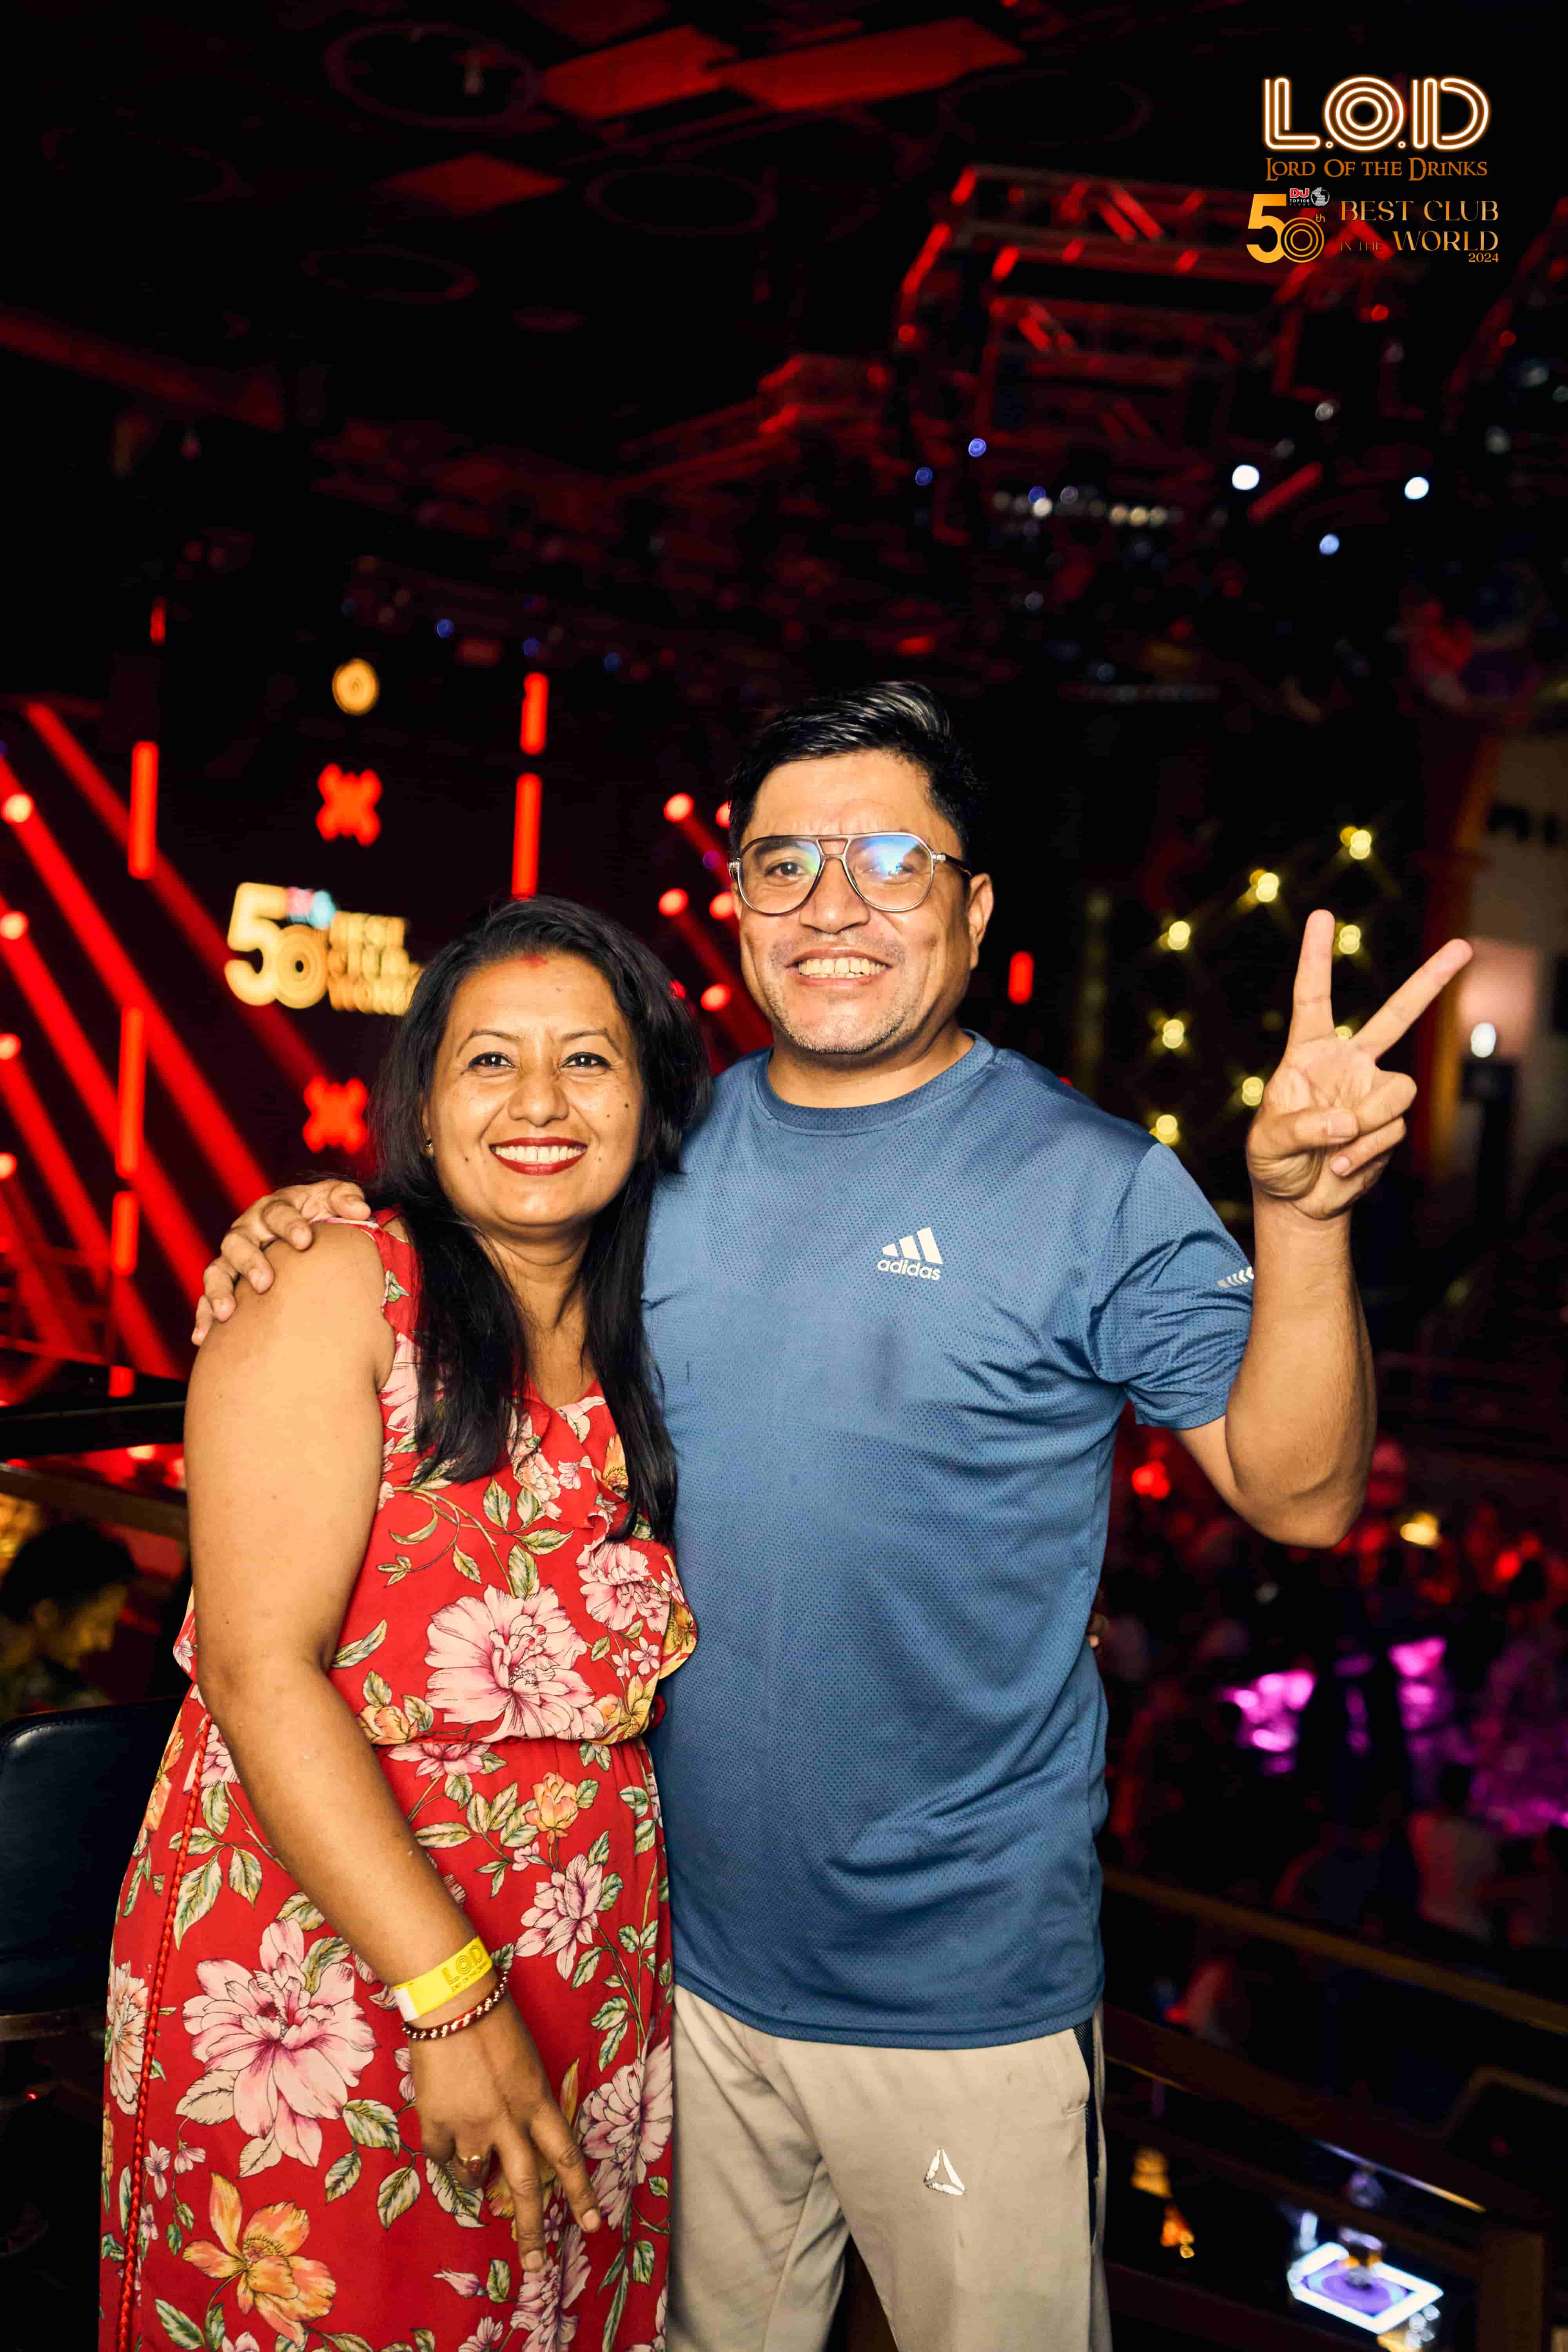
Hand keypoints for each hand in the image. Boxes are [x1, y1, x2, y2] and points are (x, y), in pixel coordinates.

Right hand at [192, 1180, 371, 1343]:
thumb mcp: (333, 1201)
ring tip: (228, 1313)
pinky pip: (207, 1300)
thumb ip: (346, 1199)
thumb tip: (360, 1209)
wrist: (305, 1237)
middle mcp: (248, 1231)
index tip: (305, 1240)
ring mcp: (233, 1258)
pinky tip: (204, 1338)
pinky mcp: (226, 1284)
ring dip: (219, 1291)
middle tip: (265, 1282)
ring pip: (217, 1271)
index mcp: (274, 1209)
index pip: (277, 1212)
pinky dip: (204, 1317)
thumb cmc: (321, 1217)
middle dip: (250, 1261)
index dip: (289, 1225)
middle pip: (239, 1241)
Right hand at [412, 1992, 600, 2271]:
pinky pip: (440, 2157)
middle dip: (532, 2232)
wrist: (450, 1999)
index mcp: (537, 2101)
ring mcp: (470, 2126)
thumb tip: (516, 2134)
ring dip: (475, 2176)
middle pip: (527, 2188)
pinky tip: (442, 2132)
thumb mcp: (524, 2061)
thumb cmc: (492, 2018)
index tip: (593, 2224)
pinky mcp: (435, 2124)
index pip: (567, 2156)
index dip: (581, 2194)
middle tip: (535, 2265)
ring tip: (470, 2163)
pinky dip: (443, 2153)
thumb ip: (525, 2102)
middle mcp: (508, 2121)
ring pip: (475, 2176)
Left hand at [1246, 911, 1469, 1220]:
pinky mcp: (1389, 1123)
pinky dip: (1366, 1152)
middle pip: (1396, 1016)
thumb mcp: (1268, 1143)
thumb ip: (1301, 1127)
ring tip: (1336, 1149)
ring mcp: (1373, 1093)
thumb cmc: (1273, 1161)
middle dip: (1431, 982)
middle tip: (1464, 948)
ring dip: (1368, 1124)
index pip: (1313, 998)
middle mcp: (1348, 1064)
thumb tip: (1345, 1122)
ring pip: (1398, 1092)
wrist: (1298, 1198)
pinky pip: (1392, 1130)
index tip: (1321, 916)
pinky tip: (1342, 1166)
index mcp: (1308, 1053)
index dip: (1316, 958)